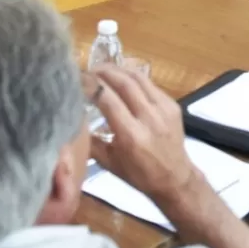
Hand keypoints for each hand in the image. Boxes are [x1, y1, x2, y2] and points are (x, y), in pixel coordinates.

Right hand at [88, 64, 196, 202]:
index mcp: (131, 135)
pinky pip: (150, 84)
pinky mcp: (172, 105)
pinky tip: (122, 78)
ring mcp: (164, 109)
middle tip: (87, 69)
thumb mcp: (109, 163)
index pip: (108, 100)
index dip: (91, 86)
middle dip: (104, 71)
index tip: (77, 79)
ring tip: (102, 69)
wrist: (176, 178)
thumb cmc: (139, 174)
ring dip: (118, 69)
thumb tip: (72, 121)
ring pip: (139, 78)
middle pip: (124, 83)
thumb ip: (90, 141)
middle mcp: (149, 117)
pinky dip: (133, 77)